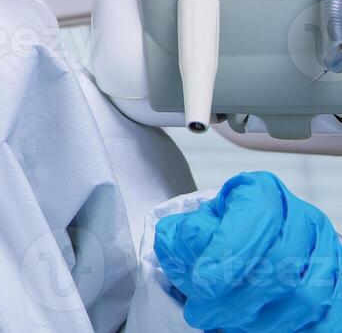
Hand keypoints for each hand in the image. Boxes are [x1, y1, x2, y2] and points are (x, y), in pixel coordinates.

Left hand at [155, 171, 341, 331]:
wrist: (248, 243)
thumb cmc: (219, 232)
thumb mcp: (195, 223)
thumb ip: (186, 233)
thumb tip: (185, 246)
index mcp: (263, 193)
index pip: (257, 218)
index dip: (230, 252)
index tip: (202, 283)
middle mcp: (301, 218)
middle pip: (282, 262)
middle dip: (237, 297)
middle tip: (204, 314)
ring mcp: (327, 251)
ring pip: (306, 294)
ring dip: (262, 319)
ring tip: (226, 324)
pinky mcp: (338, 281)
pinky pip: (327, 315)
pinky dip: (294, 329)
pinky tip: (258, 330)